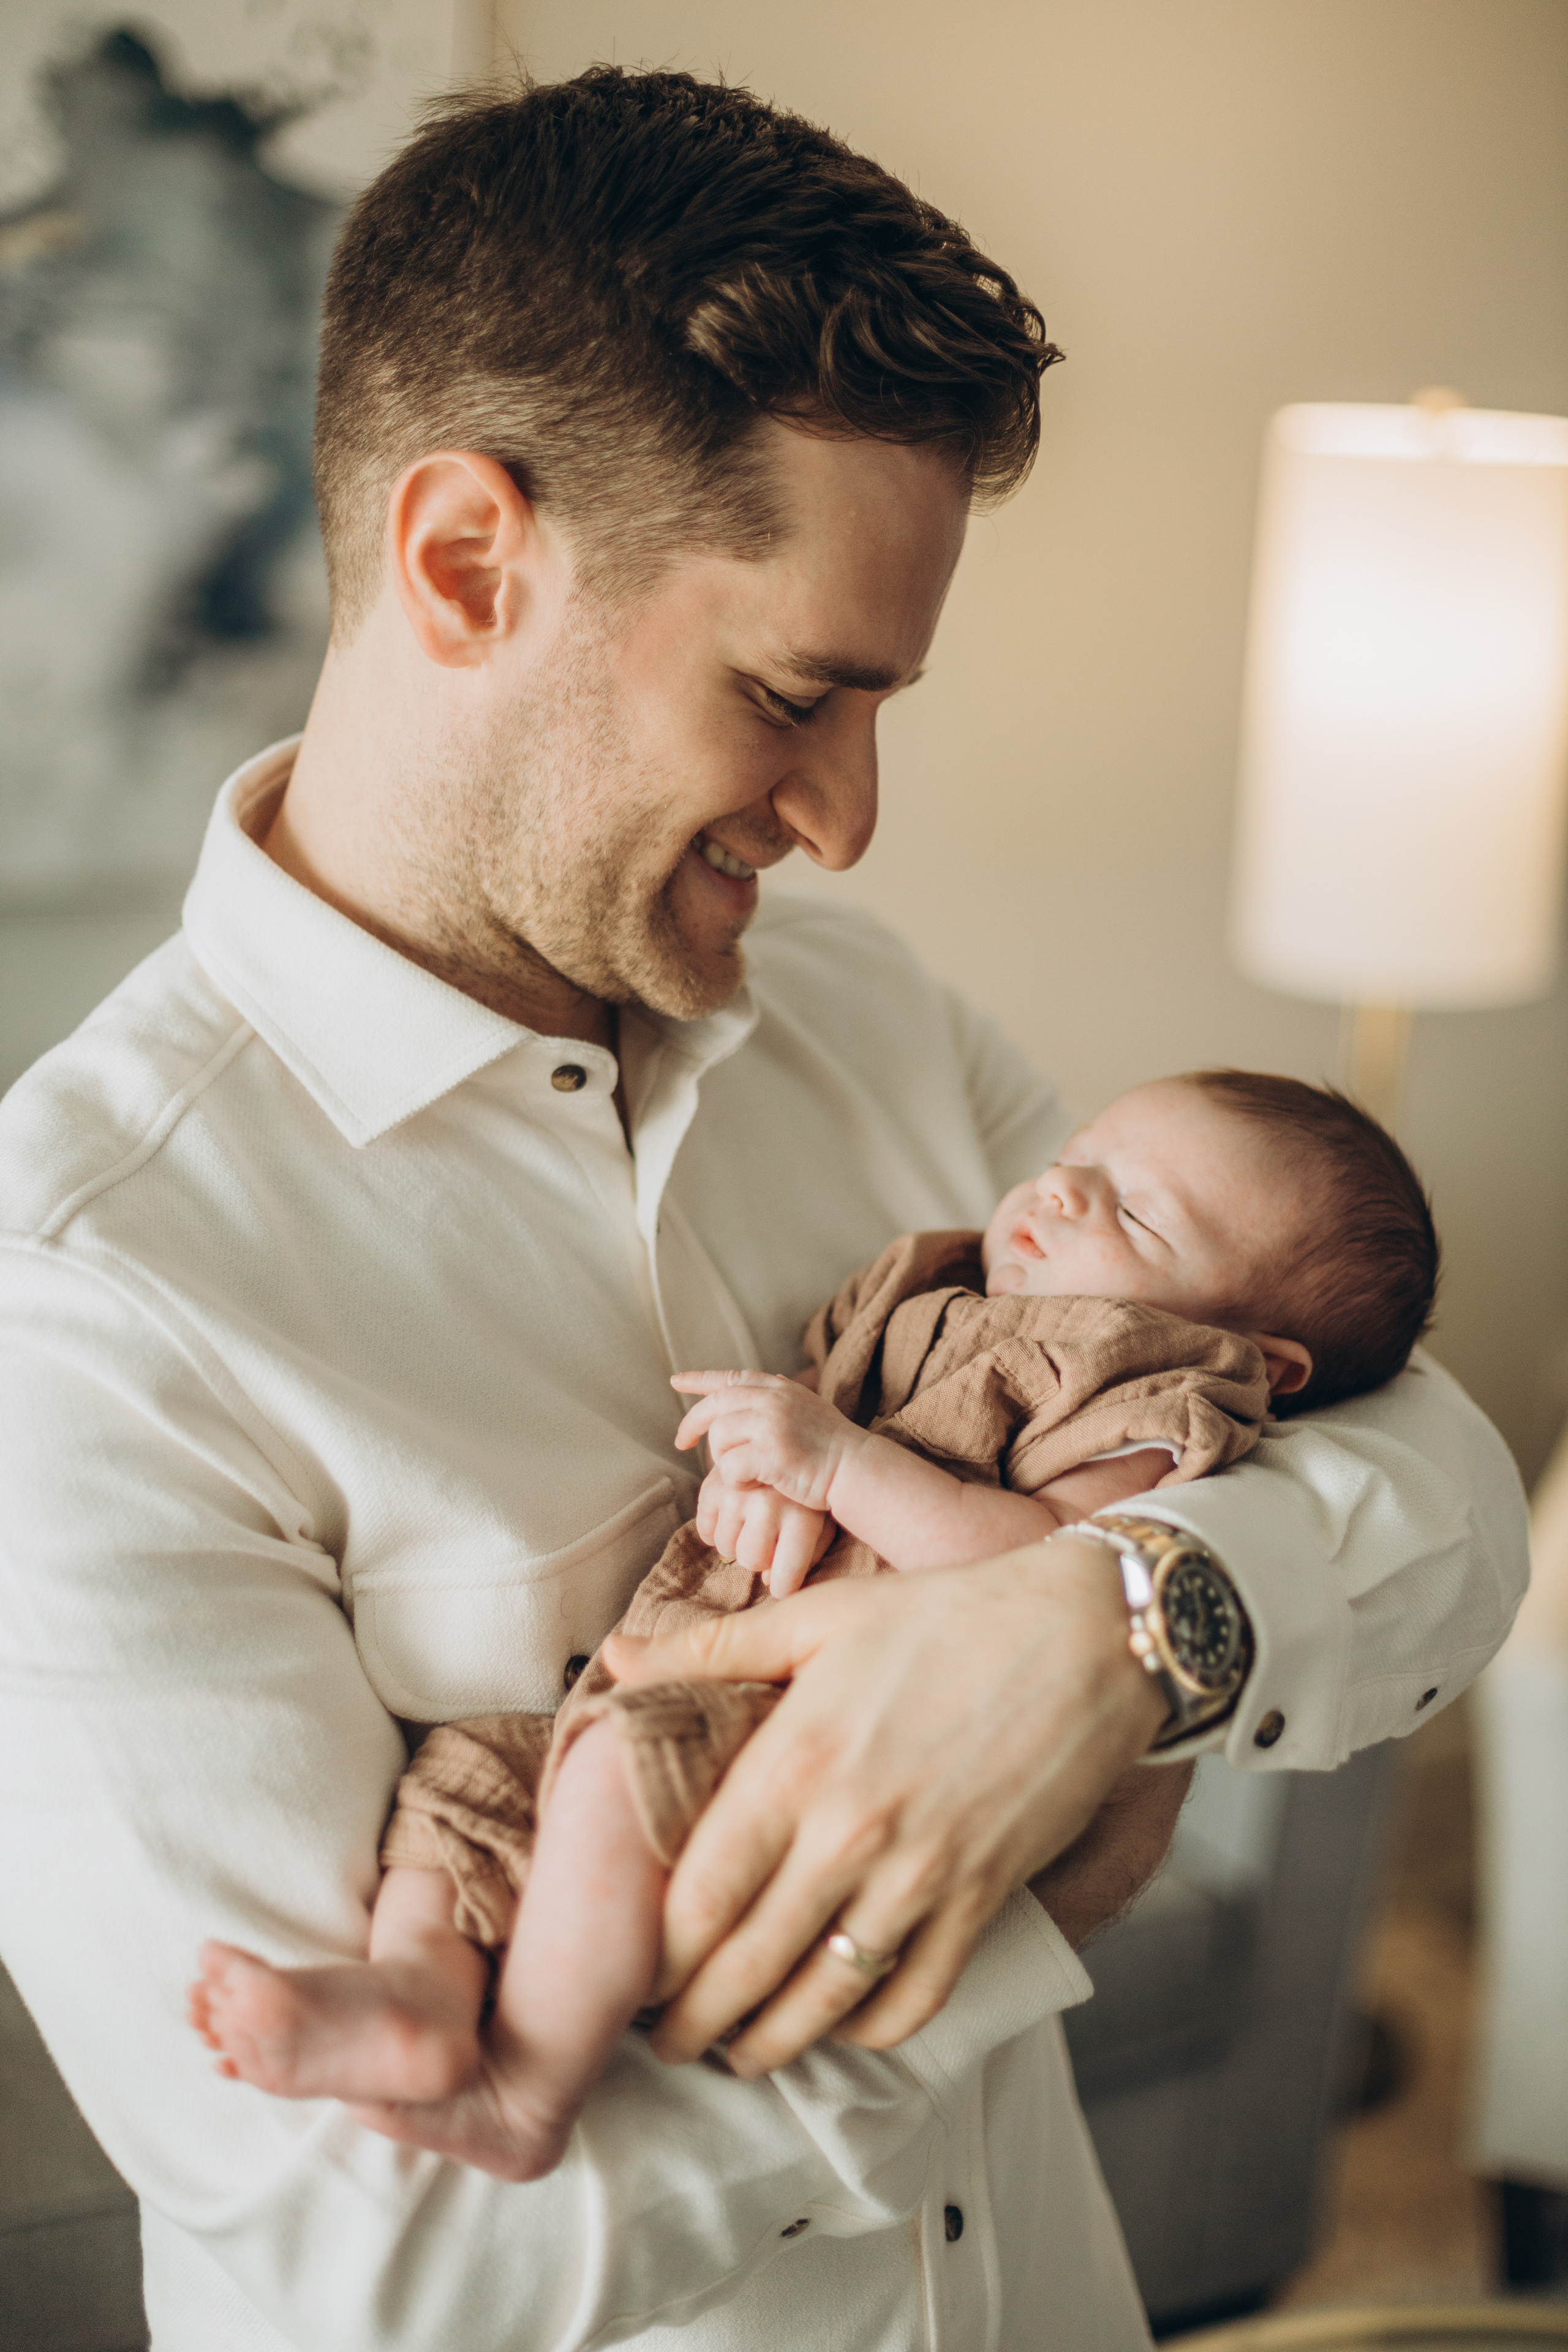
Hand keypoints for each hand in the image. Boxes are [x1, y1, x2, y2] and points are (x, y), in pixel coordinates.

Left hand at [602, 1534, 1166, 2075]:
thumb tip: (619, 1662)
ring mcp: (921, 1875)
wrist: (1089, 1633)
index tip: (632, 1974)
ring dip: (771, 2044)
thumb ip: (712, 1651)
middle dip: (695, 2022)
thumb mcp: (820, 1618)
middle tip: (667, 2041)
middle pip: (746, 1967)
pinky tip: (842, 2023)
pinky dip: (871, 2027)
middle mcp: (850, 1834)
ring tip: (740, 2055)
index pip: (698, 1899)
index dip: (655, 1957)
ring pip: (824, 2000)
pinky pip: (915, 1995)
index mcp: (796, 1763)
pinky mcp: (983, 1898)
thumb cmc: (948, 1615)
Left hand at [673, 1370, 863, 1595]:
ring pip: (719, 1438)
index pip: (730, 1378)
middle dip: (692, 1425)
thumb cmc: (832, 1446)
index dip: (699, 1379)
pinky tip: (753, 1486)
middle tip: (681, 1443)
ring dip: (723, 1459)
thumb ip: (783, 1395)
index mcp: (779, 1388)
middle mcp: (773, 1400)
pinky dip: (734, 1481)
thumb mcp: (808, 1407)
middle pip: (715, 1407)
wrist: (857, 1470)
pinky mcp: (771, 1454)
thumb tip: (768, 1376)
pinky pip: (730, 1467)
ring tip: (745, 1473)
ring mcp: (772, 1425)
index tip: (675, 1382)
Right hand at [692, 1469, 834, 1596]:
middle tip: (767, 1543)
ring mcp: (738, 1492)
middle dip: (759, 1560)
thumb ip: (804, 1557)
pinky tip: (733, 1518)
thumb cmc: (811, 1496)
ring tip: (751, 1527)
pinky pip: (706, 1529)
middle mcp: (768, 1504)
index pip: (784, 1577)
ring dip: (737, 1544)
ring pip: (726, 1547)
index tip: (781, 1587)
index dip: (781, 1588)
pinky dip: (715, 1530)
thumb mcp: (822, 1525)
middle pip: (751, 1561)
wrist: (795, 1444)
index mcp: (801, 1517)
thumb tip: (769, 1583)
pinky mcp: (715, 1484)